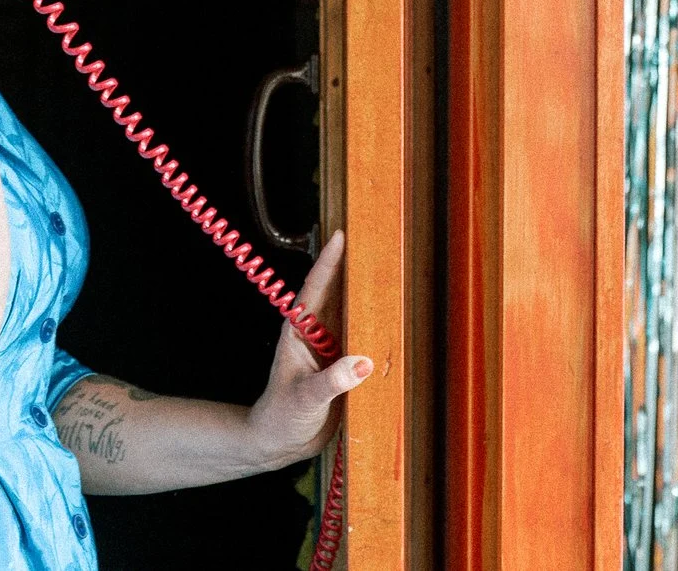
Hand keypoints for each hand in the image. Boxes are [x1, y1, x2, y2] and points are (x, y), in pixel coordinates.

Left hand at [241, 231, 371, 466]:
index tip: (342, 234)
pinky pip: (364, 342)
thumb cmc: (281, 416)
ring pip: (353, 316)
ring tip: (393, 274)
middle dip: (355, 269)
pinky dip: (378, 331)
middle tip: (377, 242)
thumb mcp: (305, 398)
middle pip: (338, 295)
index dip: (329, 261)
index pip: (316, 288)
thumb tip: (363, 363)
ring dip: (369, 298)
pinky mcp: (344, 368)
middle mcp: (316, 335)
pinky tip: (397, 324)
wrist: (279, 443)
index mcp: (299, 331)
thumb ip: (332, 381)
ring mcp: (331, 350)